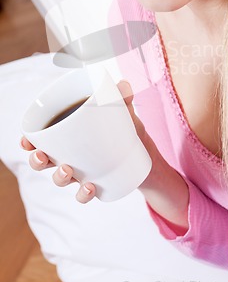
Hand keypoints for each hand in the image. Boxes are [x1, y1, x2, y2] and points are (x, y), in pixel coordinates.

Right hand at [22, 80, 189, 231]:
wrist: (146, 153)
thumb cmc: (125, 128)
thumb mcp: (124, 111)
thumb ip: (123, 97)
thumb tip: (123, 86)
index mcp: (69, 134)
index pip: (41, 139)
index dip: (29, 142)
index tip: (27, 140)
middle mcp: (69, 154)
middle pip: (43, 161)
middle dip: (37, 161)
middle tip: (42, 157)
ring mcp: (81, 171)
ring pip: (59, 179)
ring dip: (59, 177)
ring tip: (68, 170)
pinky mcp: (94, 184)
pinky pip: (82, 195)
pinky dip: (82, 194)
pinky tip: (89, 187)